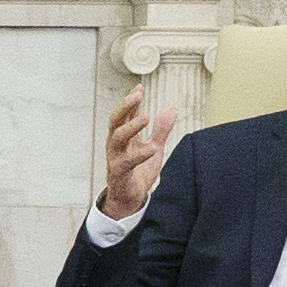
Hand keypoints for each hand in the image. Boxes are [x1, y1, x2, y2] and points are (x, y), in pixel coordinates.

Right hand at [96, 89, 177, 224]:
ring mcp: (115, 157)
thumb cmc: (138, 172)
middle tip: (137, 94)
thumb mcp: (153, 147)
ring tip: (146, 117)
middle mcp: (116, 144)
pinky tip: (153, 148)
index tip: (140, 87)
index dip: (131, 99)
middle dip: (125, 105)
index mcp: (123, 136)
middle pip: (115, 119)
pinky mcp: (119, 172)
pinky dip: (140, 154)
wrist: (130, 199)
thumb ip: (161, 130)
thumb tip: (172, 108)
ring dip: (131, 125)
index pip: (125, 113)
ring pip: (117, 136)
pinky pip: (127, 161)